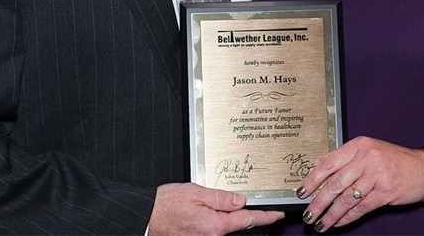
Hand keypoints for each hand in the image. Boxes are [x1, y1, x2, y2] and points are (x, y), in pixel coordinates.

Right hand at [148, 182, 283, 235]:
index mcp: (215, 225)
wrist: (145, 218)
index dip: (266, 216)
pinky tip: (200, 212)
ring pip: (223, 228)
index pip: (248, 220)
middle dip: (240, 213)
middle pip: (235, 224)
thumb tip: (241, 200)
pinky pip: (212, 230)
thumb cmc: (165, 204)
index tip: (278, 214)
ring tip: (205, 204)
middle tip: (233, 200)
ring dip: (223, 216)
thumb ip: (221, 197)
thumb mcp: (196, 192)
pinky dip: (213, 221)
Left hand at [295, 136, 423, 231]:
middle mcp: (366, 158)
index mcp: (359, 145)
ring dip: (330, 214)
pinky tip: (338, 223)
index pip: (328, 162)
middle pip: (334, 183)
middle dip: (318, 202)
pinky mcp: (385, 192)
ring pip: (346, 198)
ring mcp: (376, 174)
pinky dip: (347, 217)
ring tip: (320, 224)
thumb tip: (323, 182)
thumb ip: (349, 163)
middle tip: (307, 214)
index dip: (312, 179)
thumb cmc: (395, 161)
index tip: (301, 192)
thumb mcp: (371, 153)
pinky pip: (360, 208)